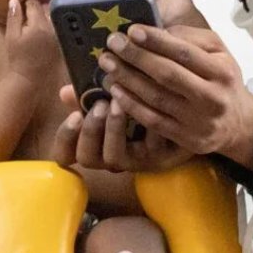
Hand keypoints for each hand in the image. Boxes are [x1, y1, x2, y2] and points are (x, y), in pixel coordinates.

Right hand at [5, 0, 57, 82]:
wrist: (30, 78)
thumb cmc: (18, 58)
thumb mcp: (11, 37)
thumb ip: (13, 17)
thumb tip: (14, 0)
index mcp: (38, 25)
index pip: (34, 4)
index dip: (27, 5)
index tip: (23, 9)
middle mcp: (52, 28)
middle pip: (46, 9)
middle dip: (38, 10)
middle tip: (29, 18)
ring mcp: (59, 36)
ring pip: (53, 18)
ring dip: (46, 18)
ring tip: (36, 27)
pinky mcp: (62, 43)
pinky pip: (58, 28)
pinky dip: (52, 27)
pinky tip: (43, 36)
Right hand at [53, 90, 198, 173]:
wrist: (187, 116)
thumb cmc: (142, 104)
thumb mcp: (113, 97)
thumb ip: (90, 95)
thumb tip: (65, 92)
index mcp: (95, 143)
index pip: (64, 153)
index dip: (65, 137)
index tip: (73, 113)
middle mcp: (112, 157)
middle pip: (87, 157)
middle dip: (90, 130)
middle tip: (101, 104)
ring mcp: (136, 160)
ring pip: (114, 157)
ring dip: (113, 130)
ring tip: (119, 103)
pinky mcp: (161, 158)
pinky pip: (150, 146)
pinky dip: (149, 126)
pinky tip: (153, 104)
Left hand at [56, 23, 252, 173]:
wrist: (238, 124)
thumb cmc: (222, 79)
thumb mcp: (218, 52)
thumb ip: (191, 38)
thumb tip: (156, 30)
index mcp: (222, 72)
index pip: (185, 53)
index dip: (156, 41)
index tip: (131, 30)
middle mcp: (212, 98)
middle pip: (167, 75)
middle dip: (136, 57)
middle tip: (112, 43)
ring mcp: (198, 121)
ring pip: (156, 98)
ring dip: (127, 79)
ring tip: (107, 63)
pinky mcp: (185, 138)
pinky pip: (152, 120)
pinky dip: (130, 104)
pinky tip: (115, 89)